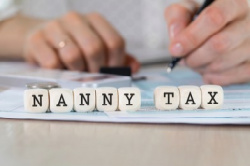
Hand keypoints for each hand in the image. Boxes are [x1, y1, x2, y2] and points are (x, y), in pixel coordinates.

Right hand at [23, 12, 139, 72]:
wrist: (40, 38)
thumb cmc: (75, 46)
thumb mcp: (98, 48)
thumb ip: (119, 58)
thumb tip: (135, 67)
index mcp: (94, 20)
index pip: (115, 42)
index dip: (116, 62)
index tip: (111, 72)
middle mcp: (75, 19)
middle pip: (94, 48)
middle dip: (96, 69)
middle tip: (92, 77)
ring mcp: (54, 27)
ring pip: (73, 55)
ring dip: (77, 72)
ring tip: (76, 73)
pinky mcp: (36, 40)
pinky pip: (52, 63)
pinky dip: (59, 73)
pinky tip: (60, 71)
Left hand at [165, 0, 249, 85]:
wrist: (220, 32)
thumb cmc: (203, 21)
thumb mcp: (187, 11)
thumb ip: (177, 17)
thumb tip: (176, 37)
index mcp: (234, 4)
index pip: (214, 18)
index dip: (191, 36)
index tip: (175, 49)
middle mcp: (248, 24)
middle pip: (219, 45)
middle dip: (194, 56)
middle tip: (184, 58)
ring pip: (221, 64)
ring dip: (200, 67)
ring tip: (196, 60)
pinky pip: (225, 79)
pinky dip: (209, 76)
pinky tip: (207, 67)